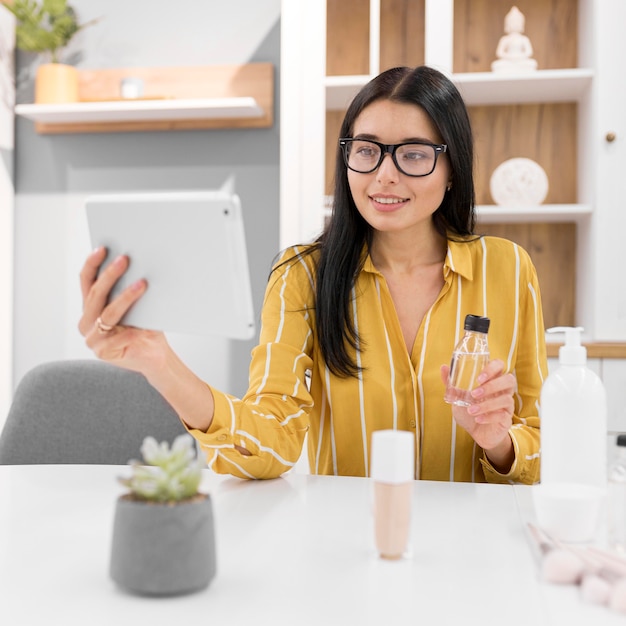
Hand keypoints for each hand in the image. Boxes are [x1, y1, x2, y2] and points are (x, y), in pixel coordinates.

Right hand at [78, 247, 216, 432]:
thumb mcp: (137, 305)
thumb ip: (130, 289)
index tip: (103, 248)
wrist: (155, 356)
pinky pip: (119, 336)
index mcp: (91, 307)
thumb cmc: (146, 327)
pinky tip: (145, 325)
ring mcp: (93, 338)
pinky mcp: (103, 352)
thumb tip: (138, 263)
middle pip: (95, 294)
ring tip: (142, 284)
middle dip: (110, 275)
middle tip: (124, 259)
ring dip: (126, 297)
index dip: (93, 264)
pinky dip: (133, 329)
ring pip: (108, 313)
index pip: (86, 281)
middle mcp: (87, 322)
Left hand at [441, 359, 515, 472]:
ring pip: (506, 399)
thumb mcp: (458, 398)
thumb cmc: (469, 411)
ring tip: (470, 410)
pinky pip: (503, 415)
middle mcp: (503, 390)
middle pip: (509, 380)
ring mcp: (507, 405)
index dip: (492, 368)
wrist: (476, 434)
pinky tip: (477, 419)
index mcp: (492, 380)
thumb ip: (451, 384)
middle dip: (492, 386)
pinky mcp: (507, 419)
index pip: (499, 365)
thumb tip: (443, 368)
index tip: (478, 378)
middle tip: (474, 393)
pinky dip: (488, 417)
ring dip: (486, 405)